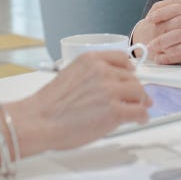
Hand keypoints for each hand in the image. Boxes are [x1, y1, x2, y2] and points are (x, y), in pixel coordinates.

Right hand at [12, 51, 151, 154]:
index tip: (131, 76)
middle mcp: (103, 71)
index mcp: (91, 59)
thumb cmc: (49, 105)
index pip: (121, 58)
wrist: (39, 121)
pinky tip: (140, 119)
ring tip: (138, 110)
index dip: (129, 70)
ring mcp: (111, 91)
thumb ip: (91, 76)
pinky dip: (142, 116)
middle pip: (132, 78)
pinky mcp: (115, 111)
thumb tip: (108, 86)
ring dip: (140, 103)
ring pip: (139, 93)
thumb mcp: (70, 75)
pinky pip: (138, 111)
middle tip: (137, 99)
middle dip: (135, 90)